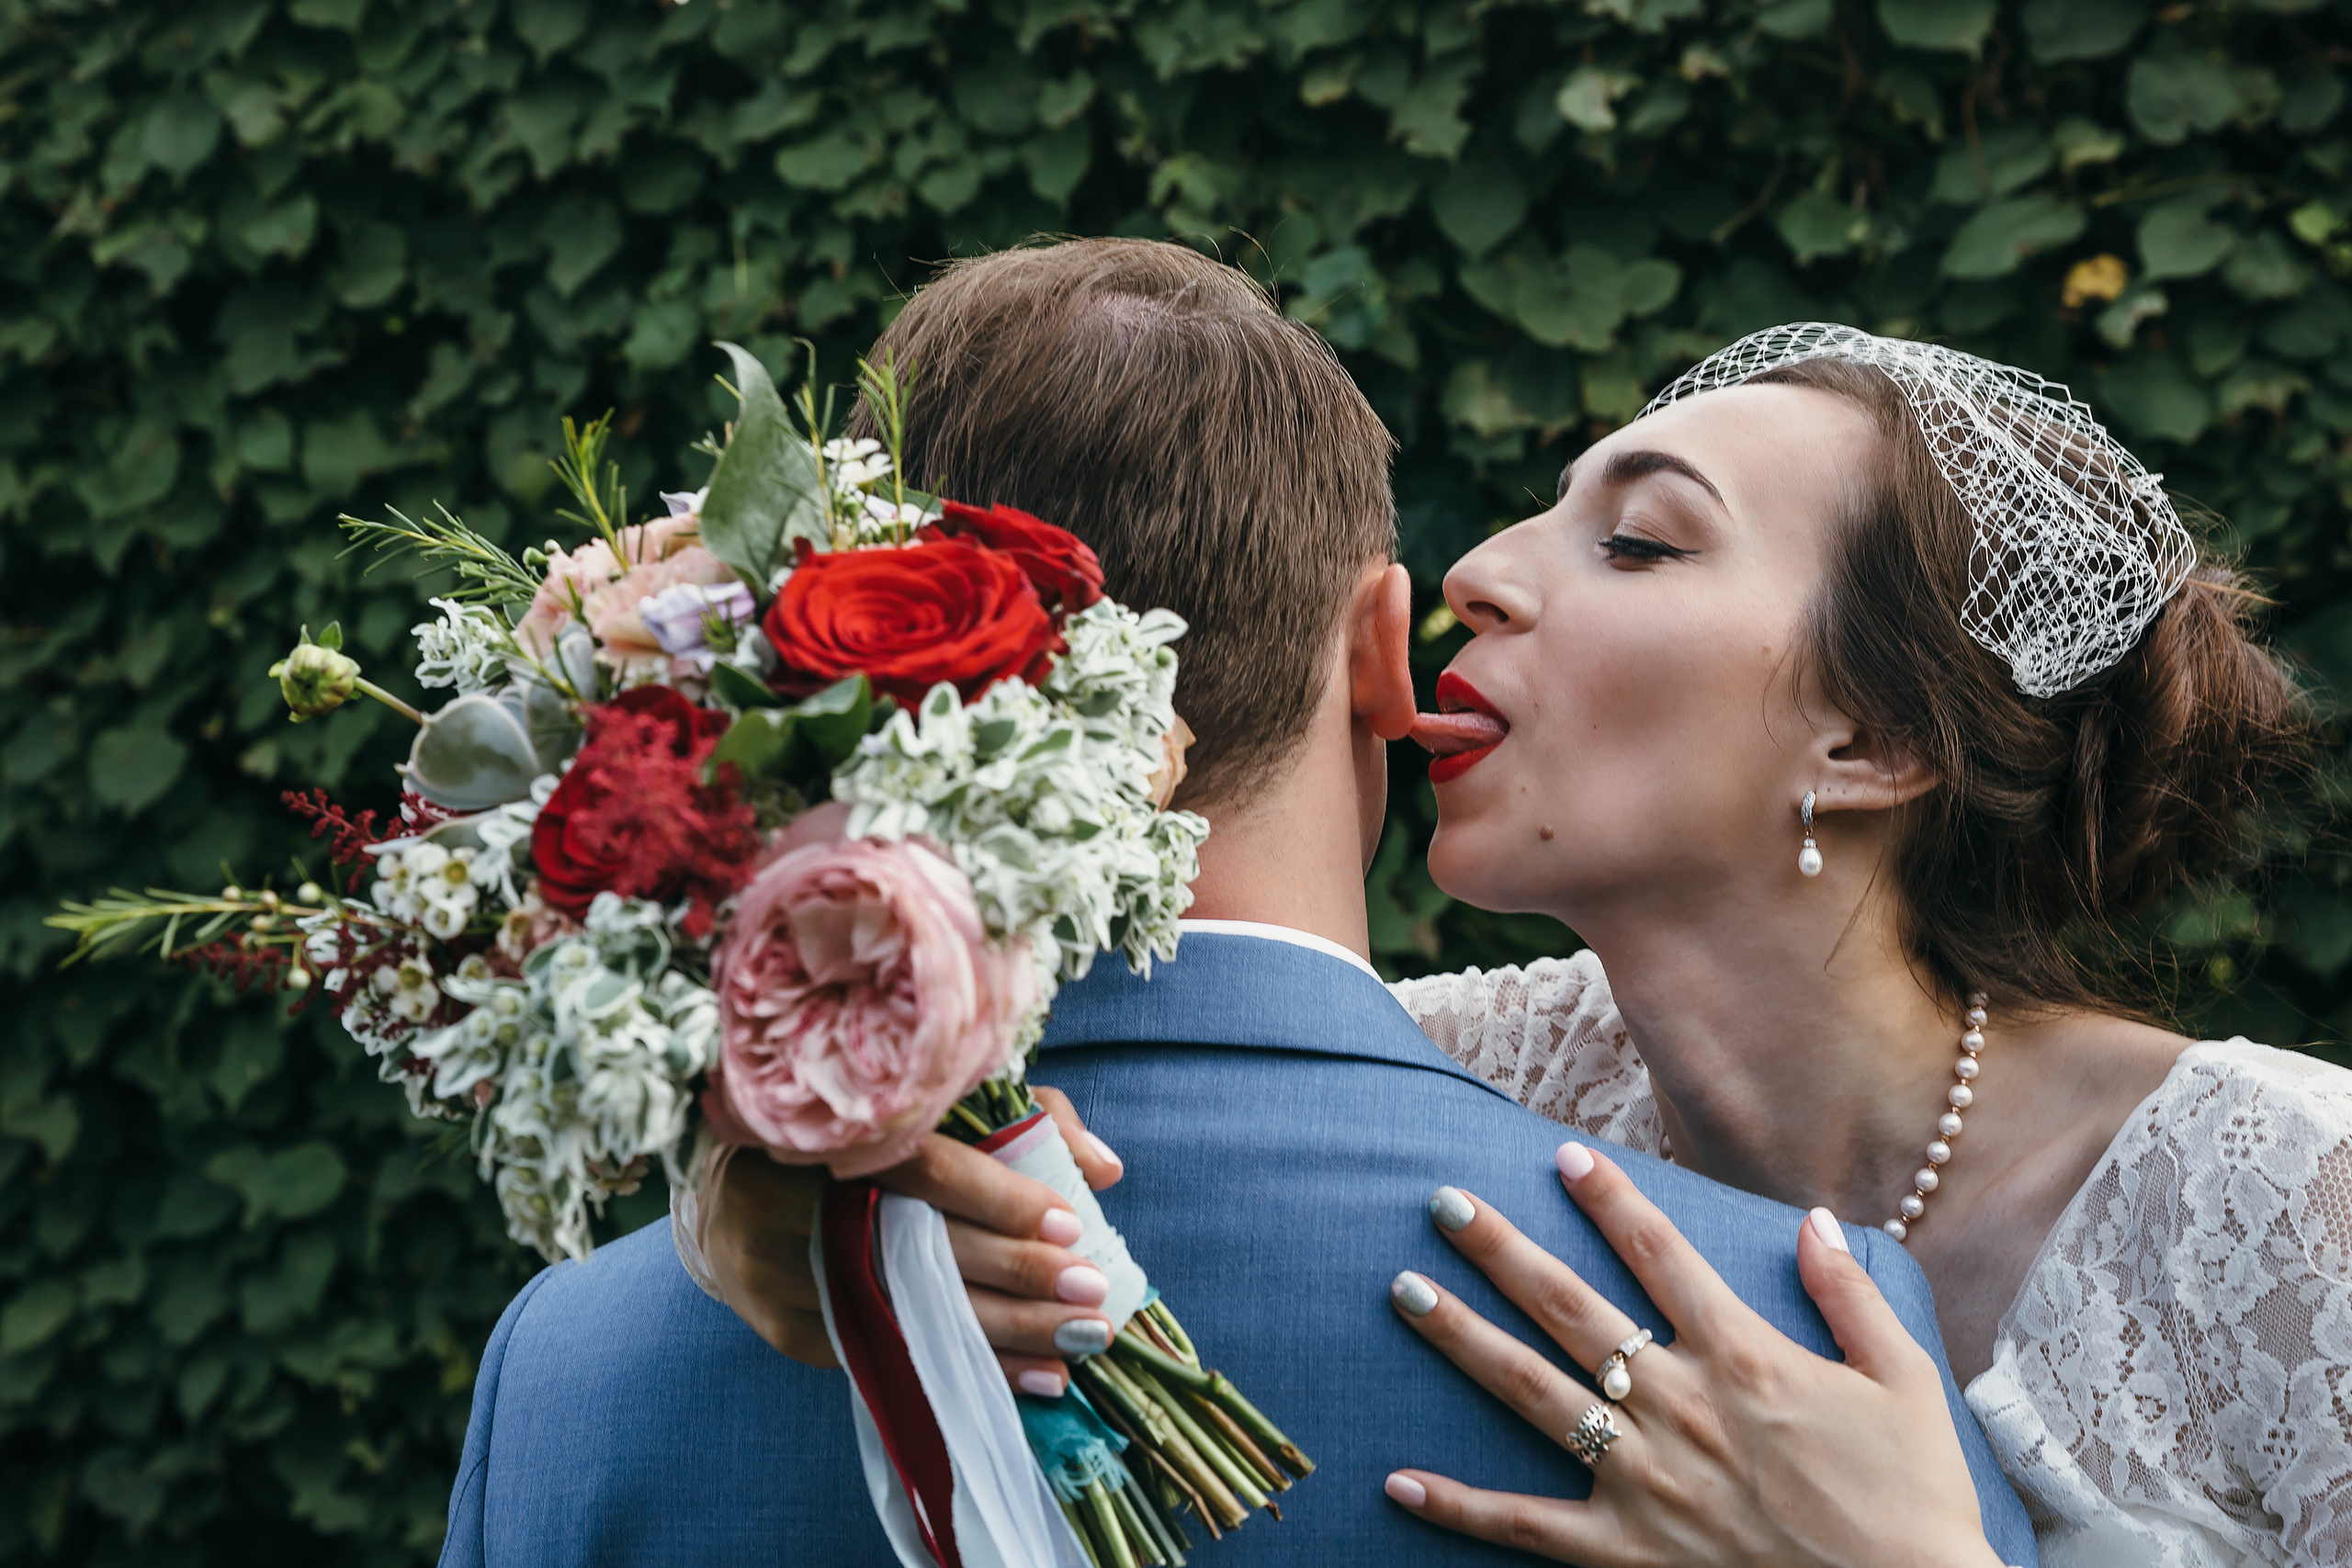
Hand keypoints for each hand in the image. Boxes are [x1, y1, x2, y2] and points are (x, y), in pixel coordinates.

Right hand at [701, 1086, 1123, 1397]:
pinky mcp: (785, 1325)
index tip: (1069, 1225)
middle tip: (1091, 1296)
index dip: (996, 1196)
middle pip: (917, 1248)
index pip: (919, 1164)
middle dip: (1015, 1277)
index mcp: (830, 1126)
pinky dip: (965, 1366)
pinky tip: (1028, 1374)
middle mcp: (791, 1196)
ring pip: (905, 1313)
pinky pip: (886, 1355)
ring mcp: (779, 1268)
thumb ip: (1022, 1119)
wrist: (731, 1190)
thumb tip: (1103, 1168)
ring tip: (1077, 1344)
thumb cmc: (859, 1139)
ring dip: (1002, 1337)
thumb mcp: (933, 1108)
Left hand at [1384, 1144, 2005, 1567]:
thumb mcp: (1904, 1381)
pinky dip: (1460, 1506)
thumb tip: (1814, 1219)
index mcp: (1741, 1357)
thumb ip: (1849, 1294)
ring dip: (1462, 1337)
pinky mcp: (1625, 1552)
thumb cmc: (1913, 1499)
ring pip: (1532, 1392)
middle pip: (1569, 1309)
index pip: (1659, 1255)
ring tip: (1405, 1291)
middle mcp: (1679, 1406)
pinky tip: (1399, 1481)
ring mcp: (1643, 1479)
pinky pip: (1526, 1525)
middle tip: (1441, 1203)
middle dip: (1500, 1250)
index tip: (1564, 1156)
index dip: (1610, 1200)